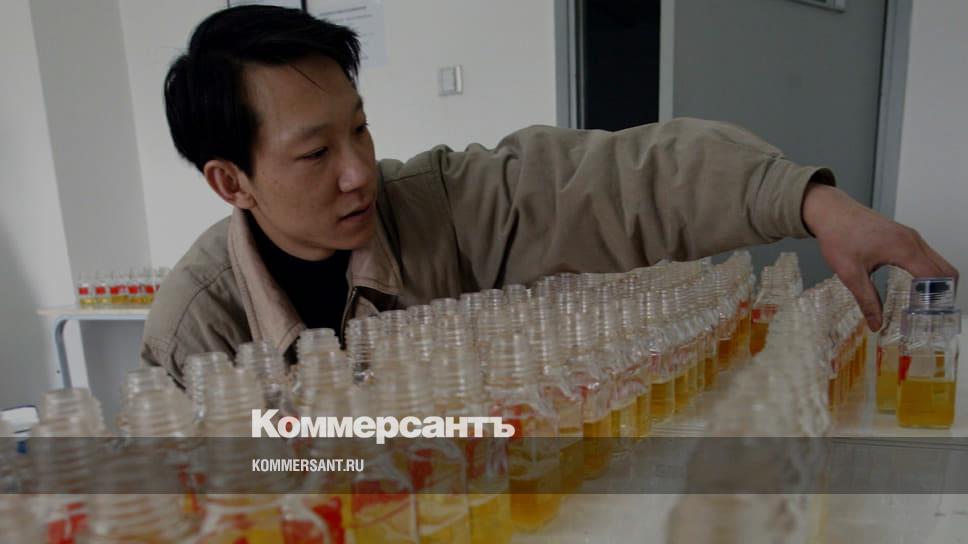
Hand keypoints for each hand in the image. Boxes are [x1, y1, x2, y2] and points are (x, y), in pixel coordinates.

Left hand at [802, 183, 957, 330]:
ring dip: (936, 282)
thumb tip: (876, 325)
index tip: (928, 316)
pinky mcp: (904, 235)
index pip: (935, 277)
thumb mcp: (850, 273)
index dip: (936, 299)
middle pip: (945, 270)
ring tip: (922, 304)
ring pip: (937, 262)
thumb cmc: (838, 237)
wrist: (830, 210)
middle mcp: (913, 240)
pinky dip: (928, 272)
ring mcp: (911, 236)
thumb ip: (867, 300)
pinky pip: (927, 256)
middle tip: (928, 313)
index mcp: (904, 249)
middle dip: (942, 293)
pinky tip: (914, 287)